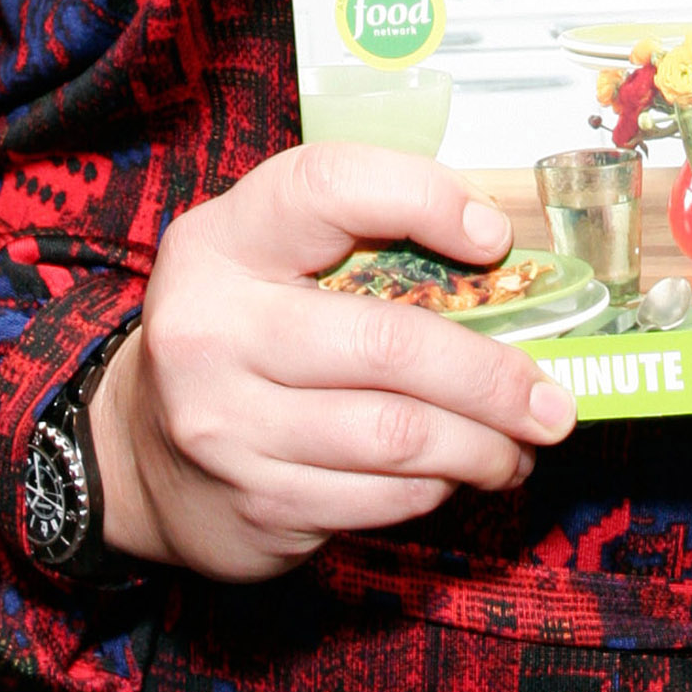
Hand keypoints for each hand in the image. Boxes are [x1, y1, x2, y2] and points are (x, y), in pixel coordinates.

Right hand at [87, 145, 575, 583]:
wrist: (139, 449)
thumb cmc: (241, 328)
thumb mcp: (273, 257)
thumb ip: (365, 242)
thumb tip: (504, 262)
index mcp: (225, 240)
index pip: (331, 186)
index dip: (423, 198)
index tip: (492, 237)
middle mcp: (212, 328)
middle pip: (389, 345)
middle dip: (494, 378)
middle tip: (552, 400)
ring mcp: (227, 426)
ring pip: (397, 438)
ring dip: (483, 446)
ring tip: (521, 444)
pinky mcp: (253, 505)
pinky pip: (379, 498)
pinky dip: (435, 487)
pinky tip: (456, 472)